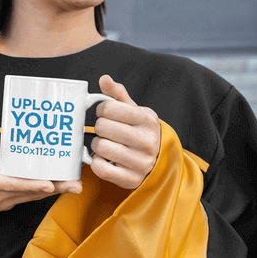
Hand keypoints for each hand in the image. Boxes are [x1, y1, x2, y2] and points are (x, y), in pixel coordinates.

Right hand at [0, 128, 82, 228]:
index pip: (14, 185)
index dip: (33, 185)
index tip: (49, 184)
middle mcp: (0, 195)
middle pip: (33, 192)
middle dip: (55, 188)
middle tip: (77, 184)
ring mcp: (4, 200)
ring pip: (34, 196)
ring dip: (54, 190)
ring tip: (74, 184)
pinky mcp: (5, 201)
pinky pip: (29, 196)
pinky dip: (43, 190)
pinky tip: (55, 183)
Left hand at [90, 75, 160, 189]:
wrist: (159, 161)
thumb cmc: (141, 132)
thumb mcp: (135, 111)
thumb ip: (118, 95)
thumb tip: (104, 79)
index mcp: (147, 119)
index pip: (109, 108)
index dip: (101, 110)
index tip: (104, 114)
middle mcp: (146, 141)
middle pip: (102, 127)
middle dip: (99, 127)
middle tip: (104, 130)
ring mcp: (140, 162)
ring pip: (100, 147)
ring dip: (97, 144)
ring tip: (105, 143)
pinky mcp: (131, 179)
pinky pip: (100, 168)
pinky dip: (97, 162)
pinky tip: (104, 159)